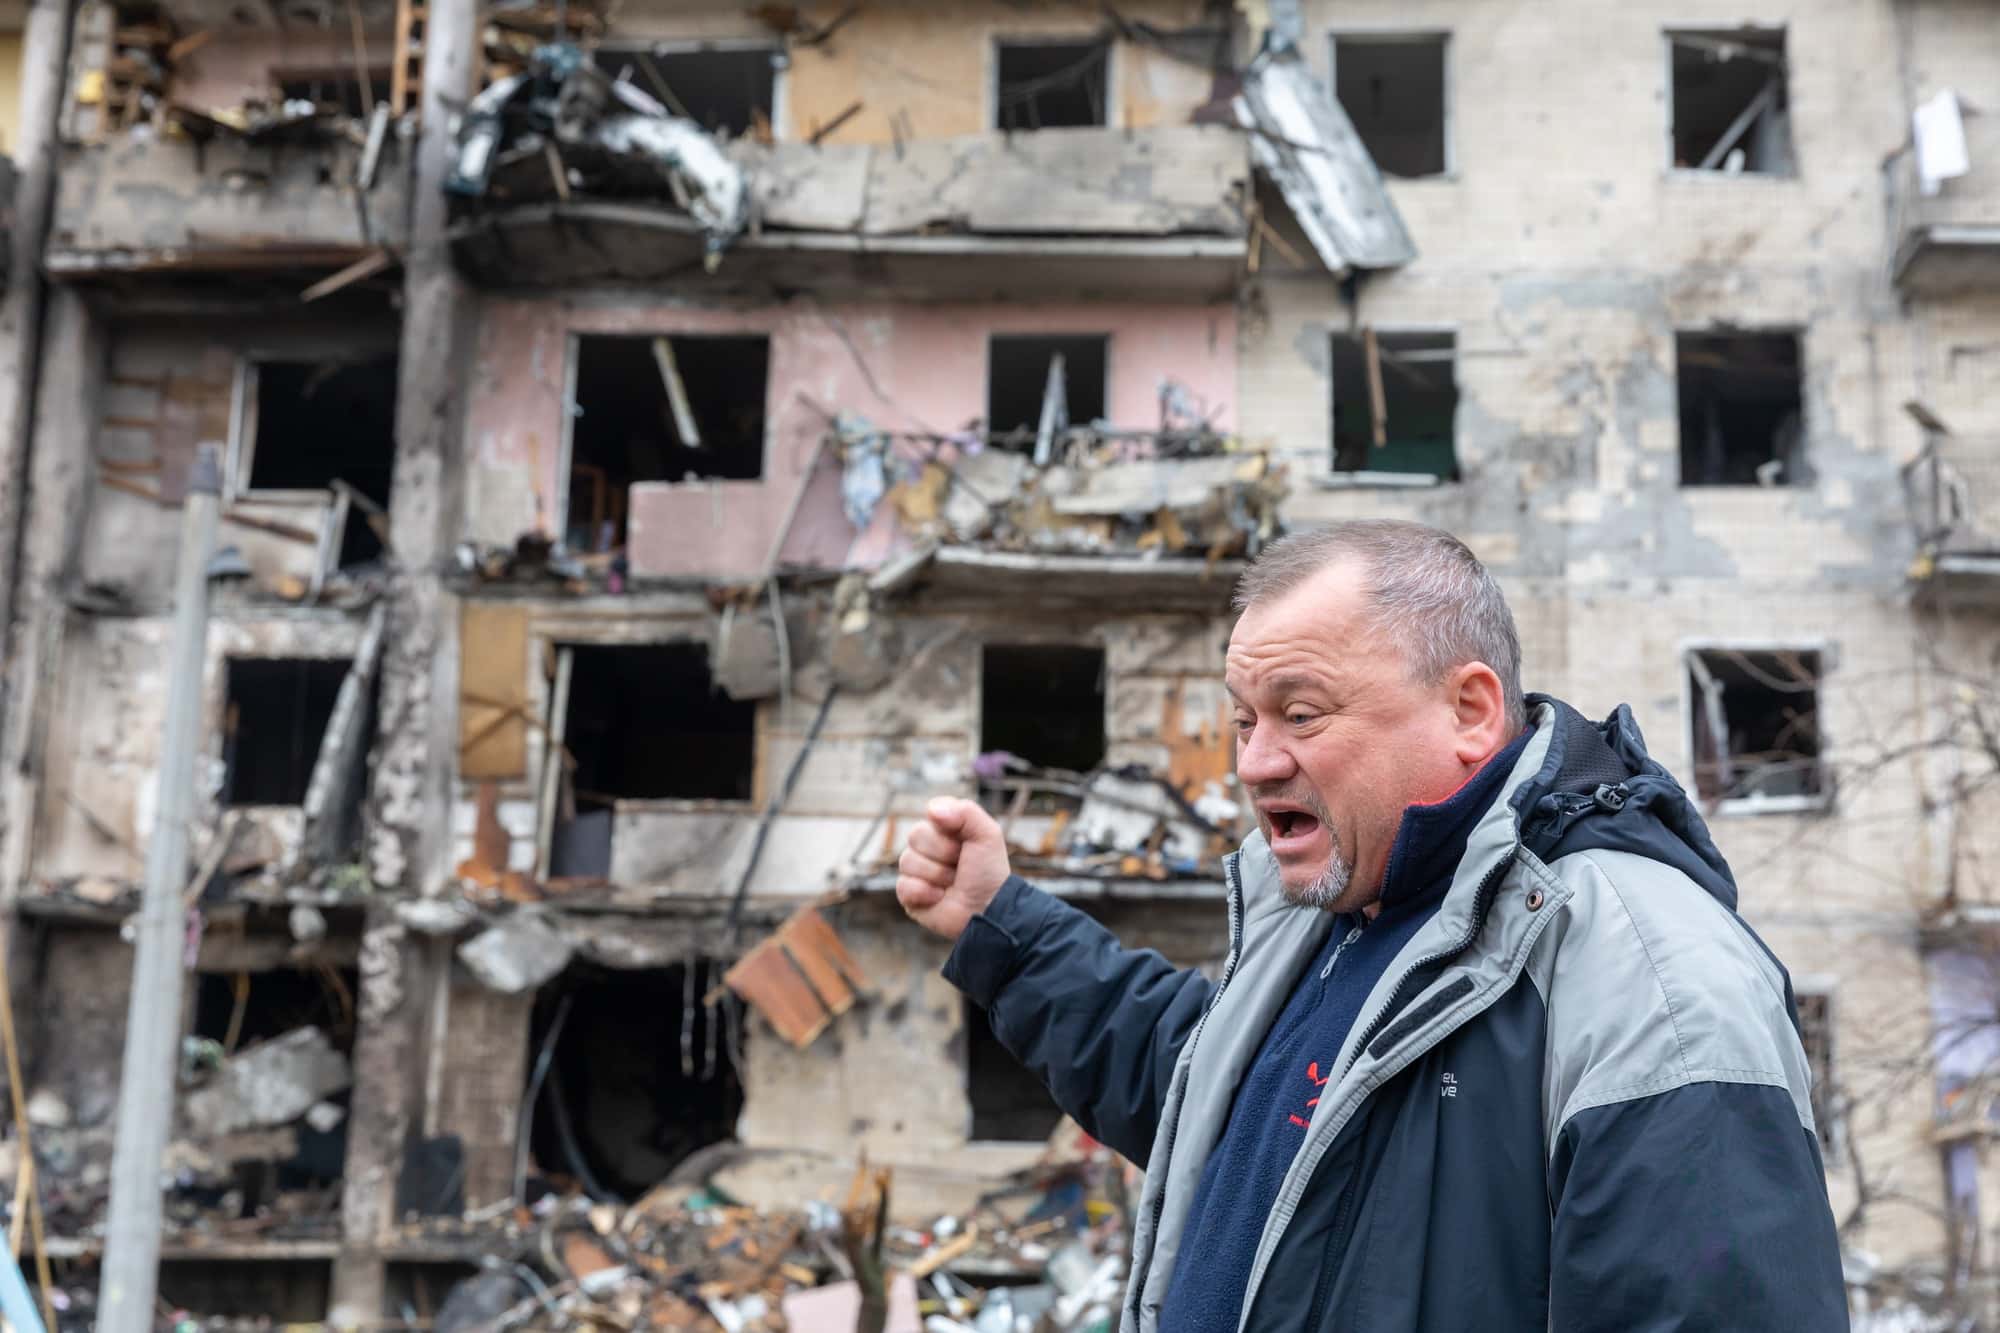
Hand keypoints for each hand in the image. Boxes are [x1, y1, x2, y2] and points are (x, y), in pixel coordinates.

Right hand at [896, 797, 1012, 940]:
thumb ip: (965, 811)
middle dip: (944, 853)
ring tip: (952, 884)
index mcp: (944, 829)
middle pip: (916, 835)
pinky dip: (925, 893)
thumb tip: (931, 810)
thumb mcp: (987, 835)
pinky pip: (903, 885)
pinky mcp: (908, 894)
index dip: (948, 829)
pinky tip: (939, 898)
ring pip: (908, 860)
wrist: (987, 909)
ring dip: (937, 875)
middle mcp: (927, 847)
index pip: (931, 813)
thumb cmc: (989, 872)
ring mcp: (916, 871)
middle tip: (960, 866)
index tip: (965, 843)